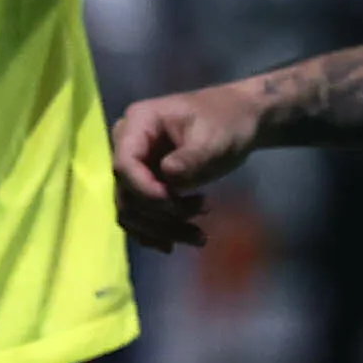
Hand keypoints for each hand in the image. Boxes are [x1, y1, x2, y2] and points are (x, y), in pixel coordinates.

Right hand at [109, 83, 265, 250]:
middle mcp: (127, 144)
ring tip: (199, 236)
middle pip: (126, 192)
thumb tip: (168, 175)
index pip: (124, 164)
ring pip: (131, 209)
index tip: (175, 204)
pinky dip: (155, 232)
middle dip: (159, 214)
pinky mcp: (143, 184)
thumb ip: (192, 157)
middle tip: (202, 213)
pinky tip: (177, 242)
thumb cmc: (226, 122)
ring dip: (161, 229)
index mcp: (138, 122)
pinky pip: (138, 215)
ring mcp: (134, 166)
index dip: (144, 190)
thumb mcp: (214, 137)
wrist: (237, 120)